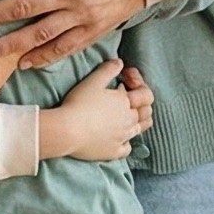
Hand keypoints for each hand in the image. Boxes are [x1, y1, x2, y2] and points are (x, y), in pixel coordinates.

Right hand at [37, 58, 155, 161]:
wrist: (67, 131)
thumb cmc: (79, 103)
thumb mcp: (93, 81)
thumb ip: (108, 70)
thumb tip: (120, 62)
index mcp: (125, 102)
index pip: (146, 94)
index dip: (139, 84)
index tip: (124, 81)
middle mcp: (128, 120)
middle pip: (146, 112)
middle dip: (140, 103)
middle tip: (126, 98)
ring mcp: (123, 137)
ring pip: (140, 130)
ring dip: (136, 121)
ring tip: (125, 117)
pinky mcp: (114, 152)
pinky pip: (127, 148)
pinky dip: (126, 142)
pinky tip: (118, 137)